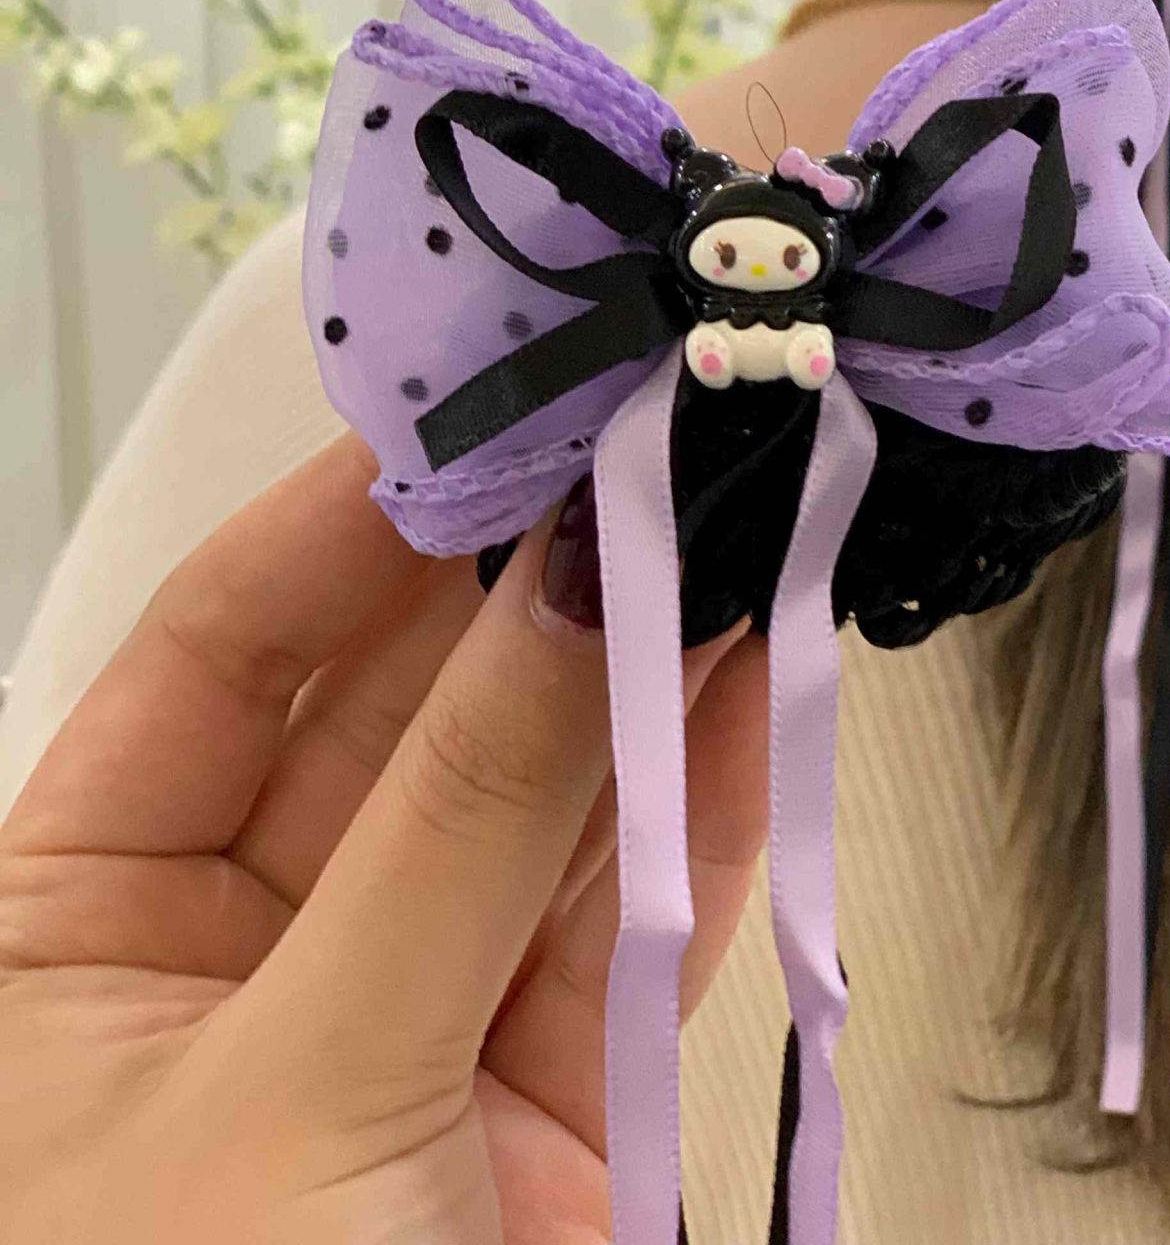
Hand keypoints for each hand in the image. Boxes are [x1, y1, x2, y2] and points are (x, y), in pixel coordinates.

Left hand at [0, 436, 768, 1242]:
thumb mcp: (304, 1073)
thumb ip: (461, 816)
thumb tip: (577, 564)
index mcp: (77, 933)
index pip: (215, 657)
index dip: (347, 523)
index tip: (483, 404)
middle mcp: (240, 956)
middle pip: (394, 710)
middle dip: (520, 579)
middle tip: (637, 437)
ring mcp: (406, 1025)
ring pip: (530, 802)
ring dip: (634, 666)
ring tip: (726, 511)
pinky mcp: (554, 1100)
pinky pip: (632, 912)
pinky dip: (705, 797)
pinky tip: (756, 662)